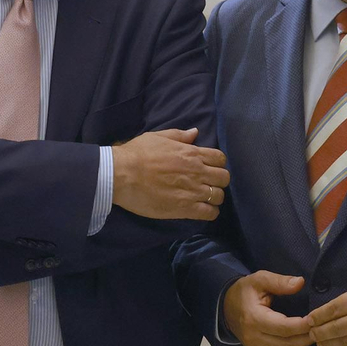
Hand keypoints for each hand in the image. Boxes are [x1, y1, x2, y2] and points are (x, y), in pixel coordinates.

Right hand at [111, 128, 229, 220]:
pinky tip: (201, 210)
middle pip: (224, 178)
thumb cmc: (137, 153)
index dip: (217, 164)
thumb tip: (195, 132)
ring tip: (204, 199)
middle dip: (218, 181)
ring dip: (214, 197)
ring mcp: (192, 191)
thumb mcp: (158, 137)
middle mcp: (197, 172)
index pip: (220, 158)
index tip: (208, 168)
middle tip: (207, 184)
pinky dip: (210, 212)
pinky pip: (209, 213)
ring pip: (219, 196)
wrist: (122, 174)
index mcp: (191, 153)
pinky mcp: (184, 208)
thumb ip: (179, 136)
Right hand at [222, 271, 321, 345]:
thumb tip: (300, 282)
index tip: (318, 321)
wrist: (227, 307)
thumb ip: (279, 282)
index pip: (283, 327)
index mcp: (255, 319)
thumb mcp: (260, 280)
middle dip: (307, 341)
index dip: (302, 326)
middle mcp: (254, 339)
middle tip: (326, 335)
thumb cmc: (246, 292)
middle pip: (286, 344)